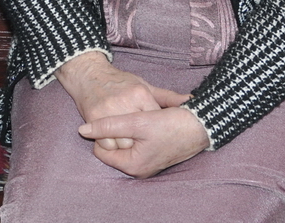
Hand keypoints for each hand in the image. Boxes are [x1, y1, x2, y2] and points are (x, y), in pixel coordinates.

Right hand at [55, 52, 163, 148]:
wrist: (88, 75)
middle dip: (139, 140)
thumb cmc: (119, 82)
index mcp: (140, 94)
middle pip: (139, 136)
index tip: (152, 132)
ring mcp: (108, 111)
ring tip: (124, 139)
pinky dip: (110, 145)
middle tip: (138, 139)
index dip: (154, 130)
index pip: (154, 122)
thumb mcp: (144, 85)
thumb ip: (167, 97)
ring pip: (123, 143)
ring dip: (124, 145)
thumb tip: (190, 101)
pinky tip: (112, 138)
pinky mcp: (94, 118)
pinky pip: (106, 144)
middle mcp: (125, 102)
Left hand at [77, 98, 209, 177]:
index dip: (104, 131)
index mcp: (133, 165)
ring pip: (125, 143)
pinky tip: (145, 120)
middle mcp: (139, 169)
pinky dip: (137, 131)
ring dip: (127, 130)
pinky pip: (137, 143)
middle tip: (128, 116)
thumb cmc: (172, 125)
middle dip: (116, 131)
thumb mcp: (138, 122)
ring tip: (138, 117)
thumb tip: (82, 130)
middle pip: (113, 147)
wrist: (203, 125)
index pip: (101, 150)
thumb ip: (108, 126)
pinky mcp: (155, 154)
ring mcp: (148, 163)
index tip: (115, 117)